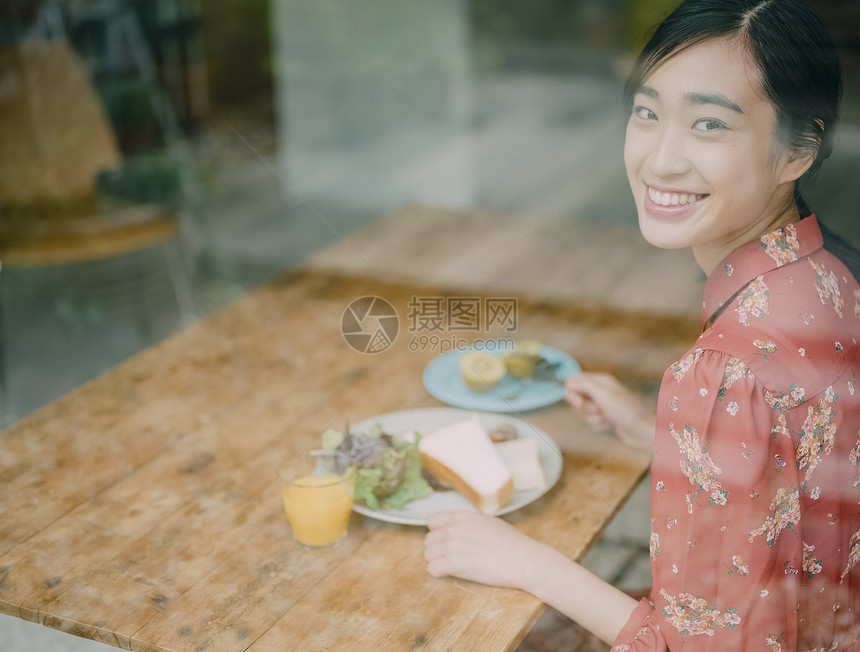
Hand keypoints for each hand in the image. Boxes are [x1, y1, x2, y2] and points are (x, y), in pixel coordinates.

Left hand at [424, 511, 547, 590]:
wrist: (523, 559)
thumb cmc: (511, 543)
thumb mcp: (487, 522)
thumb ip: (467, 523)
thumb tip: (456, 528)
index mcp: (462, 516)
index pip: (432, 521)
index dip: (437, 533)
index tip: (446, 541)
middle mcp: (454, 528)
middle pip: (428, 541)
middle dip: (437, 550)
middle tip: (453, 558)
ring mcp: (452, 546)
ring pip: (428, 556)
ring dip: (438, 562)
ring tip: (454, 567)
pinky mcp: (454, 564)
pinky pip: (432, 570)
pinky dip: (439, 574)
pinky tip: (453, 574)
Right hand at [565, 372, 654, 451]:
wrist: (641, 431)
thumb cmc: (625, 411)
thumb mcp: (603, 395)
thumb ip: (584, 386)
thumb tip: (568, 381)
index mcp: (600, 380)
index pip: (575, 380)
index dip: (572, 392)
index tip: (578, 402)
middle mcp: (600, 390)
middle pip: (577, 397)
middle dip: (584, 407)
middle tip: (596, 410)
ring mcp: (602, 403)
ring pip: (583, 410)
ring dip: (593, 417)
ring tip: (606, 418)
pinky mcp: (604, 416)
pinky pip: (591, 420)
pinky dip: (599, 424)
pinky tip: (610, 424)